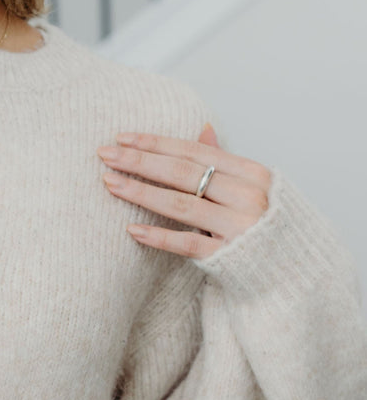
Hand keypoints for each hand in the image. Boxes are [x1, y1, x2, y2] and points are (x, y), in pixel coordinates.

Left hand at [97, 123, 271, 258]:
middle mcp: (248, 197)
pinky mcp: (229, 257)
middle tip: (105, 154)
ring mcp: (240, 228)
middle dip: (140, 161)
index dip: (156, 143)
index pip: (194, 152)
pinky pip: (187, 244)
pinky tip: (132, 229)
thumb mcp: (252, 187)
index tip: (122, 137)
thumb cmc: (266, 224)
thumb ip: (224, 161)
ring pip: (182, 205)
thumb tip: (204, 127)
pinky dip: (159, 236)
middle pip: (184, 173)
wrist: (294, 272)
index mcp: (253, 173)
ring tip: (110, 183)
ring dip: (142, 192)